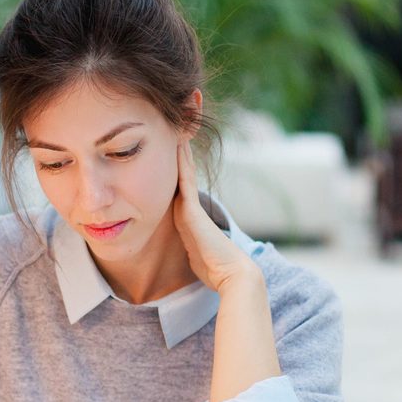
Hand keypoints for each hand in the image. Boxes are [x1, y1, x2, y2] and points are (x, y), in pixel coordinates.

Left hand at [173, 140, 257, 293]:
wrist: (231, 272)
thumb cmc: (214, 269)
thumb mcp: (194, 254)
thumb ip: (188, 245)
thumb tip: (187, 249)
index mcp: (187, 217)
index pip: (178, 189)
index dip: (174, 171)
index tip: (169, 152)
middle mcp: (190, 208)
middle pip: (181, 175)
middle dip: (178, 156)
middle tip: (174, 131)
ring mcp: (192, 207)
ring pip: (183, 173)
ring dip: (180, 152)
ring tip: (176, 129)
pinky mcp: (192, 209)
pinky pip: (183, 179)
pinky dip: (180, 162)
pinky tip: (177, 146)